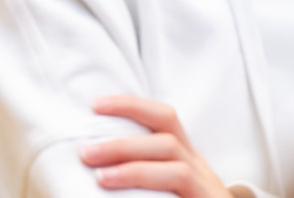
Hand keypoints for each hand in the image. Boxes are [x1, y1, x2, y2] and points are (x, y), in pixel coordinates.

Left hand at [83, 96, 233, 197]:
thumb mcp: (166, 187)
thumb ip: (145, 173)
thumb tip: (96, 168)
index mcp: (186, 160)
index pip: (165, 120)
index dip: (133, 106)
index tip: (97, 104)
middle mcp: (199, 171)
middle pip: (168, 143)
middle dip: (125, 144)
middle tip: (86, 153)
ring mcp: (207, 190)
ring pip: (177, 171)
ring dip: (136, 170)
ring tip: (100, 178)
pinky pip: (184, 191)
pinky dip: (152, 186)